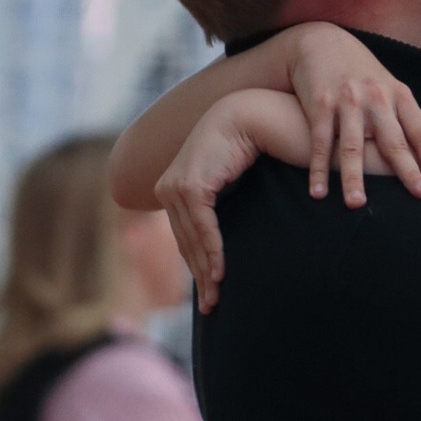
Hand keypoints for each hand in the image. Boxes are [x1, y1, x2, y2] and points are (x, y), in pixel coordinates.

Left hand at [157, 105, 268, 315]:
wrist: (251, 114)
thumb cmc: (248, 146)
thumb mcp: (230, 181)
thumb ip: (223, 205)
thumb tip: (224, 238)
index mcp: (175, 187)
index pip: (185, 235)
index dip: (197, 265)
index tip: (210, 293)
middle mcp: (168, 186)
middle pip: (185, 241)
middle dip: (200, 276)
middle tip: (213, 306)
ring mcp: (176, 184)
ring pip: (191, 238)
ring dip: (207, 269)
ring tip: (218, 296)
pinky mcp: (191, 183)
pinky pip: (202, 226)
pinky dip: (212, 250)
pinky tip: (221, 272)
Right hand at [283, 27, 420, 210]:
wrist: (322, 42)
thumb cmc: (362, 73)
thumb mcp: (388, 87)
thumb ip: (403, 117)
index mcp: (399, 95)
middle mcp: (376, 98)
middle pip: (394, 142)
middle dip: (408, 171)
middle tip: (420, 197)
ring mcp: (347, 101)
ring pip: (352, 147)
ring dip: (354, 178)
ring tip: (357, 205)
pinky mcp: (319, 104)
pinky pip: (320, 142)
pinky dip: (318, 169)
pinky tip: (318, 192)